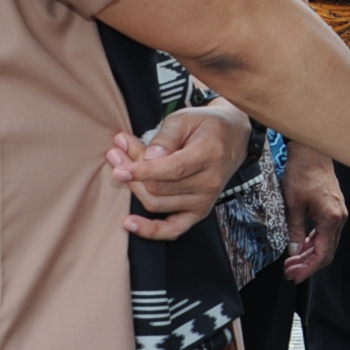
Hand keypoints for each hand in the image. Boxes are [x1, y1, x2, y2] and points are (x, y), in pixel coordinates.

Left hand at [107, 104, 247, 239]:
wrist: (232, 138)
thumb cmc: (206, 126)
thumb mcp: (185, 119)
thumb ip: (165, 138)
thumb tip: (148, 159)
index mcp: (208, 155)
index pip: (171, 170)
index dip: (142, 171)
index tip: (119, 169)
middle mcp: (209, 183)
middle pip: (159, 187)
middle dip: (133, 172)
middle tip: (117, 151)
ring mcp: (204, 201)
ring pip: (157, 203)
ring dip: (134, 188)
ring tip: (121, 166)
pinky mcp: (198, 212)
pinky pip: (173, 229)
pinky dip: (151, 230)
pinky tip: (130, 224)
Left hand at [282, 156, 346, 280]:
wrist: (312, 152)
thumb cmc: (302, 172)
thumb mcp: (292, 204)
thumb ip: (294, 230)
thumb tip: (293, 251)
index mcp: (330, 219)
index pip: (323, 254)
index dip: (308, 268)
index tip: (295, 275)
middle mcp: (339, 218)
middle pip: (326, 251)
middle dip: (308, 264)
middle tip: (290, 272)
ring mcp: (338, 213)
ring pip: (326, 242)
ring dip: (310, 254)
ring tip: (292, 261)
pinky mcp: (334, 208)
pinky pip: (326, 232)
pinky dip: (314, 241)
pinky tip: (302, 245)